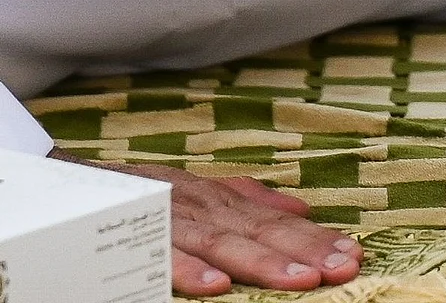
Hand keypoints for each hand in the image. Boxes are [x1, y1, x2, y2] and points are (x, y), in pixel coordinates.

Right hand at [49, 150, 362, 295]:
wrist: (71, 178)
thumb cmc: (147, 191)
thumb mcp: (204, 192)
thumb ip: (252, 201)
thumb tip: (305, 210)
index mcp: (222, 200)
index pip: (278, 222)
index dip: (317, 238)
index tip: (354, 254)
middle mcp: (202, 206)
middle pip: (260, 231)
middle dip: (305, 250)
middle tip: (343, 267)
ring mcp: (170, 218)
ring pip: (221, 242)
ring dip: (261, 263)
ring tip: (301, 280)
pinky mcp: (133, 232)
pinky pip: (160, 256)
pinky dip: (187, 270)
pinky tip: (216, 288)